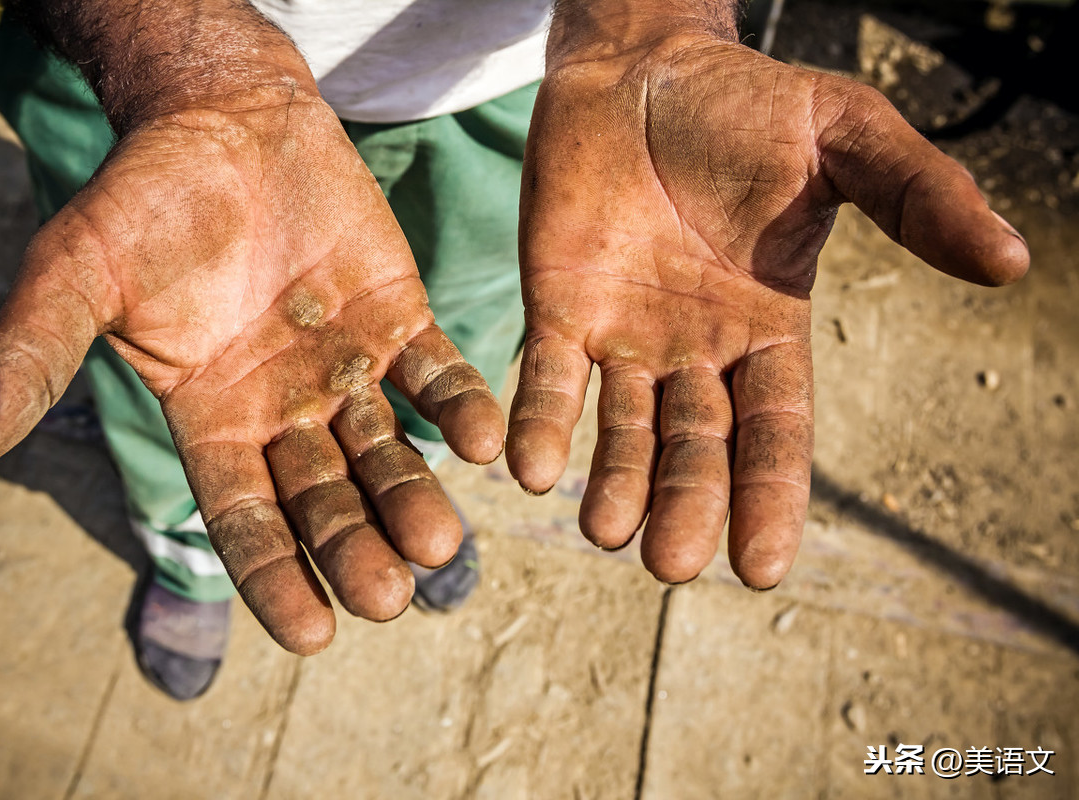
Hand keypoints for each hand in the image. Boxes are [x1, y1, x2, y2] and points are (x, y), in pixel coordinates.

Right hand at [0, 87, 504, 653]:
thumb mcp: (75, 276)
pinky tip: (486, 442)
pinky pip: (438, 375)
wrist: (222, 122)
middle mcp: (284, 411)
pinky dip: (461, 408)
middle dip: (355, 548)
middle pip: (326, 500)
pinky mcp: (398, 320)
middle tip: (389, 595)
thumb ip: (30, 358)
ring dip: (414, 496)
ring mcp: (347, 370)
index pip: (246, 520)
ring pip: (387, 451)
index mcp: (212, 421)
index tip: (314, 635)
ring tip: (441, 542)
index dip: (275, 578)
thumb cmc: (142, 202)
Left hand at [507, 30, 1027, 587]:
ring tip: (604, 531)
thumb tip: (1011, 261)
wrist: (642, 66)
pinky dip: (540, 422)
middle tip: (669, 563)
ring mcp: (625, 336)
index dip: (770, 497)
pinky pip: (547, 378)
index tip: (761, 569)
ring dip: (614, 483)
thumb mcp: (845, 139)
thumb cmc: (746, 104)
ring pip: (623, 430)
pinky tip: (529, 468)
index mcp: (768, 329)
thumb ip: (918, 196)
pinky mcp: (558, 309)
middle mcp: (696, 351)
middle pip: (696, 448)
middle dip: (685, 504)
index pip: (776, 432)